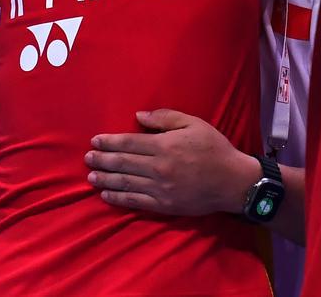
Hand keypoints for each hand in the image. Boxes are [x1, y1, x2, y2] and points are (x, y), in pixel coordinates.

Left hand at [84, 109, 260, 215]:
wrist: (233, 181)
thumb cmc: (214, 148)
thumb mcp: (194, 123)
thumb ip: (165, 118)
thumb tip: (138, 116)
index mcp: (165, 145)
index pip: (129, 143)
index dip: (110, 142)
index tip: (95, 141)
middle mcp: (158, 167)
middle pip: (123, 163)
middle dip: (102, 160)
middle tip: (87, 158)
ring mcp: (160, 188)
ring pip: (125, 183)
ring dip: (105, 179)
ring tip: (91, 176)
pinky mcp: (163, 205)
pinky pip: (135, 201)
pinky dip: (118, 198)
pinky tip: (106, 195)